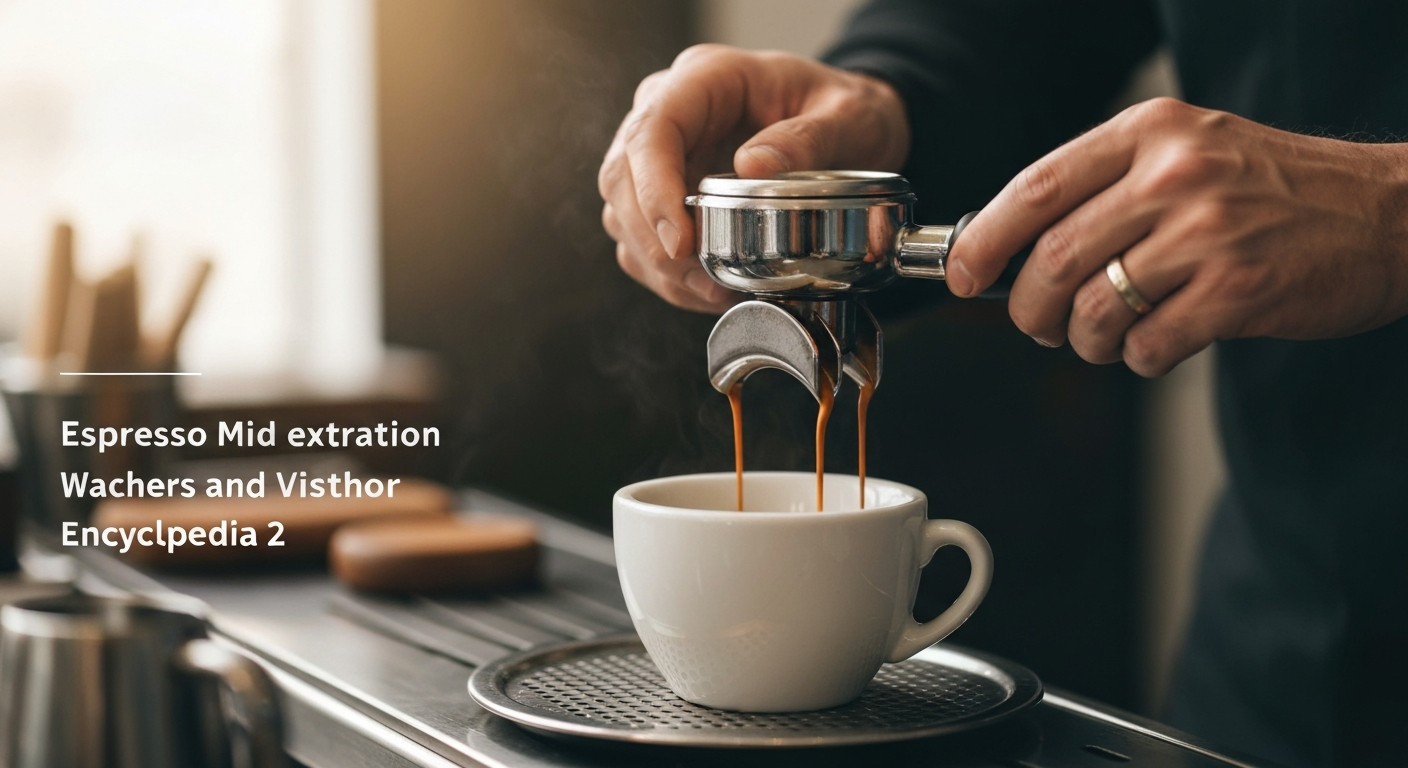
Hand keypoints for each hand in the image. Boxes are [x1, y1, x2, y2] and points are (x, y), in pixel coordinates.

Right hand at [599, 44, 909, 312]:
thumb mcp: (850, 116)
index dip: (652, 190)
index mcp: (707, 78)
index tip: (680, 242)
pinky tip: (705, 289)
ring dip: (658, 263)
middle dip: (653, 239)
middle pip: (622, 176)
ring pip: (622, 213)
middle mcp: (671, 110)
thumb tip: (753, 167)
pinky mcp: (665, 193)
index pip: (652, 130)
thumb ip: (810, 138)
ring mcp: (663, 153)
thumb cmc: (845, 111)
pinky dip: (666, 274)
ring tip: (711, 291)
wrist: (850, 127)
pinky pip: (642, 238)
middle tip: (700, 279)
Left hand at [949, 97, 1407, 375]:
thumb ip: (1107, 186)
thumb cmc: (1274, 190)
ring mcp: (1209, 234)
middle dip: (1029, 309)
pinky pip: (1147, 345)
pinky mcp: (1239, 291)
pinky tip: (1158, 344)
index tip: (962, 274)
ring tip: (1105, 337)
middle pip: (1054, 259)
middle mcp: (1176, 176)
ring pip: (1094, 311)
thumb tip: (1014, 244)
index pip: (1036, 188)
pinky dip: (1138, 359)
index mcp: (1151, 134)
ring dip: (1085, 341)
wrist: (1386, 214)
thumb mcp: (1189, 153)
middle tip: (1038, 323)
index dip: (984, 239)